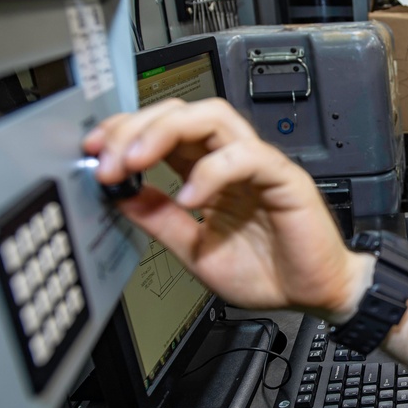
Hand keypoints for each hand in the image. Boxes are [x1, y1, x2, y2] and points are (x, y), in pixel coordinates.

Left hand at [82, 98, 372, 322]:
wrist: (314, 295)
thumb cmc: (269, 273)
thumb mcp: (196, 251)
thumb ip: (161, 222)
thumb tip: (119, 198)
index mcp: (209, 175)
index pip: (164, 131)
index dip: (125, 133)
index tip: (93, 153)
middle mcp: (232, 161)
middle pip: (182, 112)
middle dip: (136, 128)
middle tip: (108, 160)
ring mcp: (259, 165)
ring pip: (213, 117)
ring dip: (165, 132)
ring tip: (136, 161)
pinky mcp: (284, 177)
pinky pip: (246, 156)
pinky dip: (211, 171)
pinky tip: (190, 198)